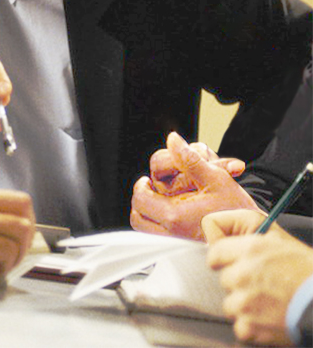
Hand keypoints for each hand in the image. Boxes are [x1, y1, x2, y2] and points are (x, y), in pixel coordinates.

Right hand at [0, 177, 34, 275]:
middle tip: (17, 247)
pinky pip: (10, 250)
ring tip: (3, 265)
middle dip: (26, 228)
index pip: (1, 198)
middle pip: (23, 204)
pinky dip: (6, 265)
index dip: (8, 219)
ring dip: (18, 251)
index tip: (3, 235)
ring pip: (23, 228)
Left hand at [130, 132, 260, 239]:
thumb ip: (190, 159)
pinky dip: (157, 227)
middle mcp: (171, 233)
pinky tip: (171, 216)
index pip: (140, 200)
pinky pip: (157, 240)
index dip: (141, 187)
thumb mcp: (216, 178)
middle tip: (149, 191)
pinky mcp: (182, 250)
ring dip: (146, 215)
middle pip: (137, 219)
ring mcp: (175, 244)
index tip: (147, 181)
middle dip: (141, 202)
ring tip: (159, 202)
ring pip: (145, 232)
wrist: (254, 235)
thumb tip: (172, 140)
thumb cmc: (238, 209)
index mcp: (174, 215)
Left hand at [204, 210, 312, 345]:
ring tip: (271, 303)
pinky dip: (254, 326)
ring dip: (246, 306)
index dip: (223, 259)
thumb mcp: (282, 239)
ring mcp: (244, 301)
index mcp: (252, 249)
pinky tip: (272, 318)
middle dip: (240, 283)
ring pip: (230, 304)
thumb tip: (215, 238)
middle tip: (265, 285)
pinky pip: (240, 326)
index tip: (231, 264)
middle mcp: (244, 273)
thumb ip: (246, 236)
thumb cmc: (310, 273)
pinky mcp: (248, 325)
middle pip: (225, 279)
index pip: (214, 252)